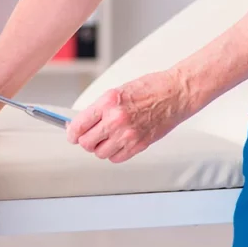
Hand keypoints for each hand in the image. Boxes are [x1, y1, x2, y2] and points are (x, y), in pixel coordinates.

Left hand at [66, 69, 188, 162]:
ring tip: (105, 138)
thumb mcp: (118, 92)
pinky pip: (116, 158)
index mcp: (108, 102)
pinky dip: (113, 153)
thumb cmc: (151, 88)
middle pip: (87, 143)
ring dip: (99, 148)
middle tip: (87, 136)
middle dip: (84, 141)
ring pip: (100, 153)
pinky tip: (117, 143)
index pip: (79, 125)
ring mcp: (128, 134)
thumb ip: (100, 109)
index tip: (71, 134)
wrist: (176, 93)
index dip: (71, 132)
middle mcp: (116, 120)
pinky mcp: (139, 144)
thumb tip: (83, 123)